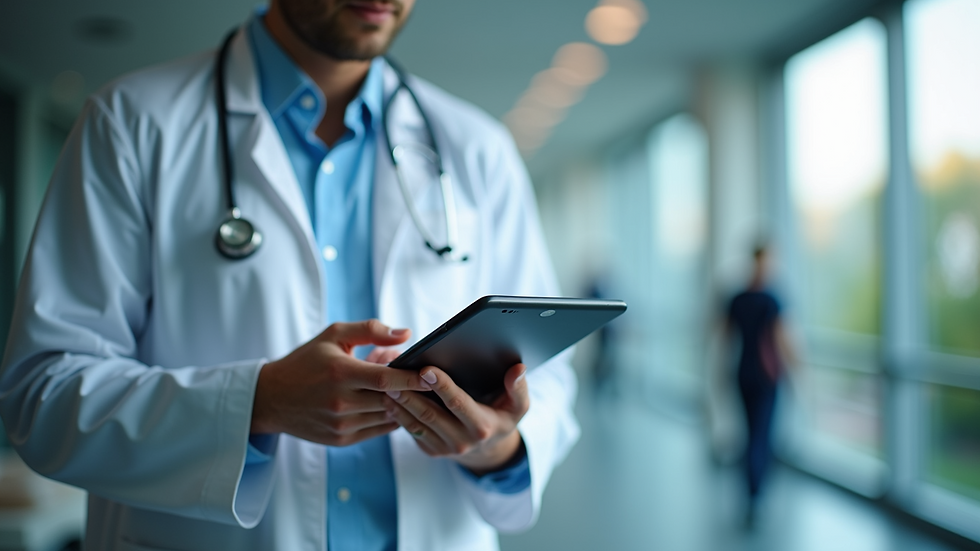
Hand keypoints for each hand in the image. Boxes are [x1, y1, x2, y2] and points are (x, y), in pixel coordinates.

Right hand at [251, 320, 429, 446]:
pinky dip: (391, 416)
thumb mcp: (333, 336)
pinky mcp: (342, 439)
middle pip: (392, 398)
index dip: (413, 377)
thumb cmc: (306, 361)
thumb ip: (371, 330)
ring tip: (405, 386)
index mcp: (340, 372)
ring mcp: (342, 424)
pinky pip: (379, 429)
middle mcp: (341, 401)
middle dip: (412, 389)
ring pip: (388, 416)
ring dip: (403, 403)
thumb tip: (406, 334)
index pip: (386, 377)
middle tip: (425, 377)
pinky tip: (392, 402)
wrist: (271, 398)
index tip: (433, 373)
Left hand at [383, 364, 529, 473]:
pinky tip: (389, 399)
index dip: (442, 386)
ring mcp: (444, 449)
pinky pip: (411, 432)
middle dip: (411, 394)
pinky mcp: (431, 450)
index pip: (458, 403)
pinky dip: (399, 415)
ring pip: (416, 424)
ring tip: (385, 386)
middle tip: (394, 376)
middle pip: (430, 414)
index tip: (426, 369)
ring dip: (399, 405)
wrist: (489, 449)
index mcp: (482, 427)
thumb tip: (518, 368)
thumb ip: (518, 387)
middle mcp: (462, 441)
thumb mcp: (518, 405)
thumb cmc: (503, 417)